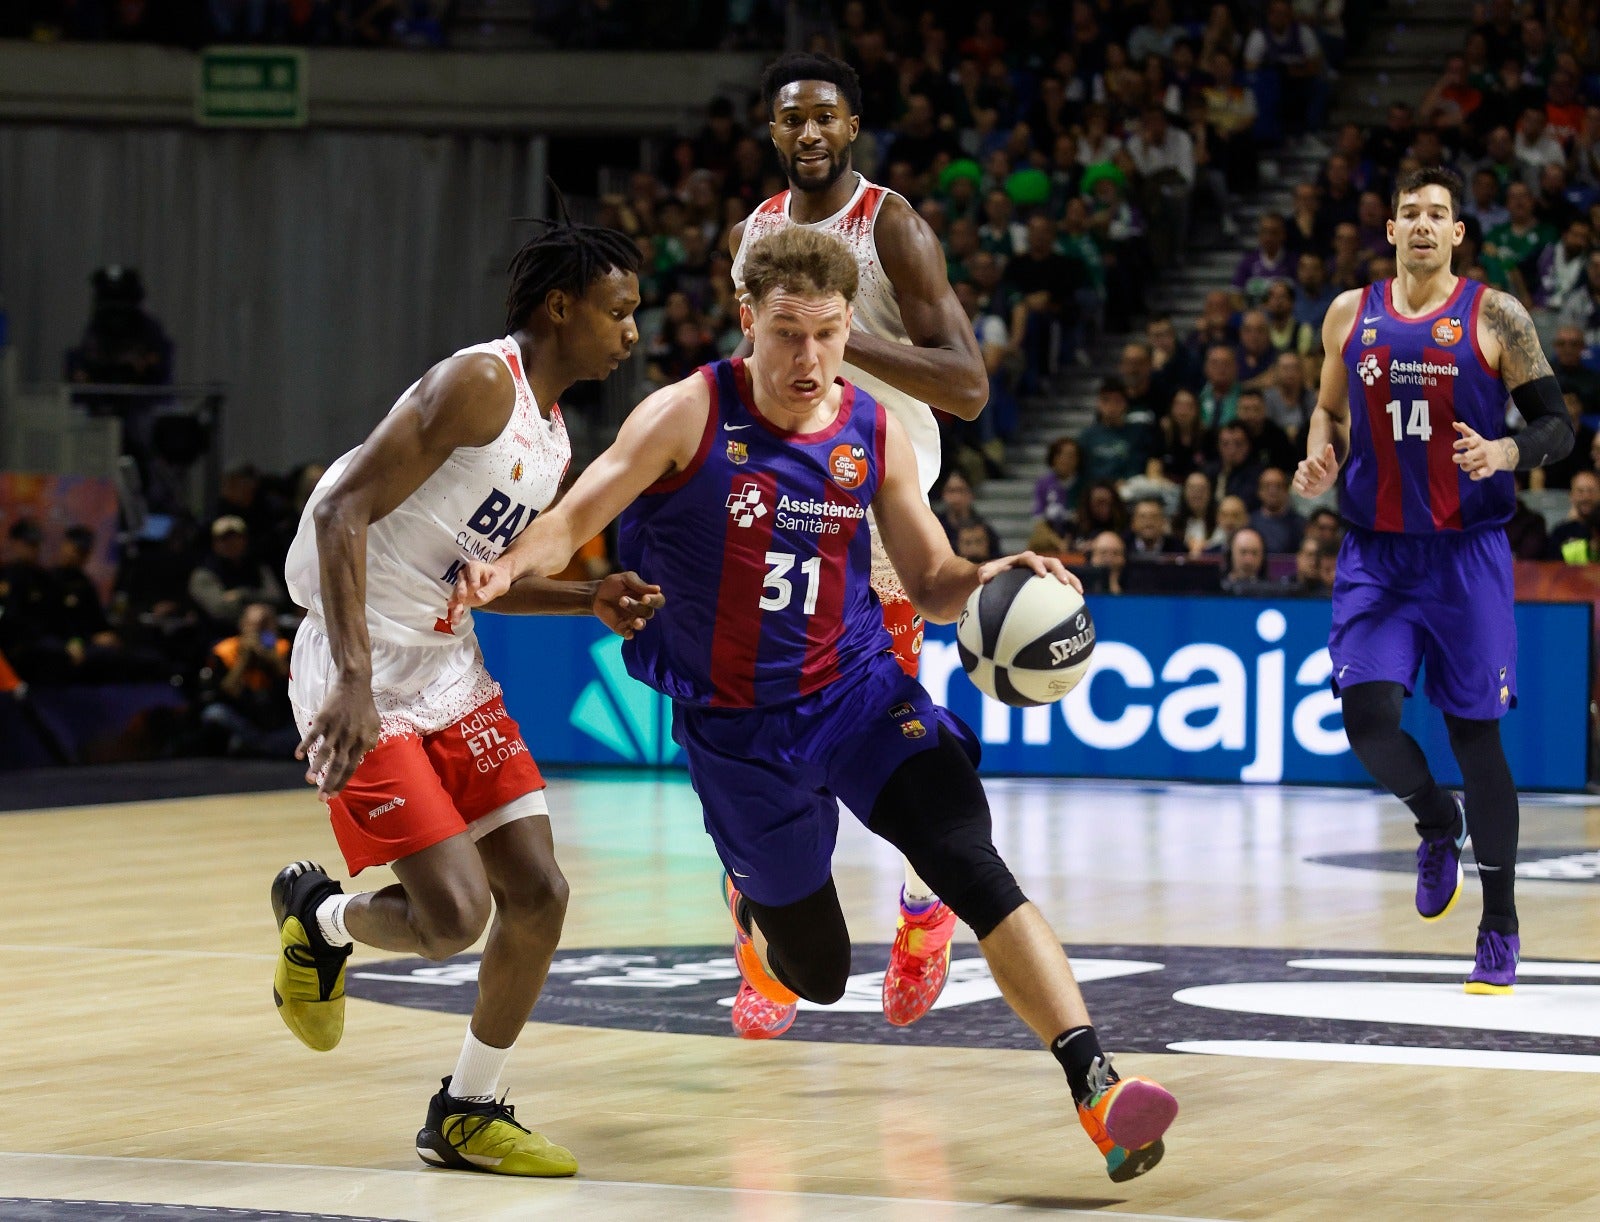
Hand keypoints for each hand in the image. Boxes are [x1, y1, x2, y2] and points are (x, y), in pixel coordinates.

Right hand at [295, 677, 379, 798]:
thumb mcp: (376, 725)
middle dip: (329, 783)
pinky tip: (298, 756)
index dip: (342, 782)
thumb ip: (371, 742)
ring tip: (309, 781)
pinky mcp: (324, 719)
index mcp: (362, 742)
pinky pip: (313, 735)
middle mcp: (349, 738)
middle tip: (321, 798)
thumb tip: (364, 756)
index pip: (352, 767)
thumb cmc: (364, 706)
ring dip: (317, 767)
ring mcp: (336, 729)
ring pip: (326, 752)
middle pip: (339, 765)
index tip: (334, 795)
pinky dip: (305, 745)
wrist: (355, 685)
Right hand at [447, 560, 512, 626]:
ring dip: (455, 603)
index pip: (472, 570)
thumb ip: (489, 590)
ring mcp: (462, 586)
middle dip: (461, 589)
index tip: (474, 586)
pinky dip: (456, 612)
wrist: (496, 582)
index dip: (473, 578)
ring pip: (457, 594)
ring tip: (454, 612)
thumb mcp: (498, 583)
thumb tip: (478, 597)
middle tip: (461, 597)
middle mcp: (465, 575)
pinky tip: (455, 620)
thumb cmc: (498, 578)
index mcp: (475, 567)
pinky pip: (458, 604)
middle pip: (461, 581)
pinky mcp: (461, 597)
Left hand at [593, 570, 665, 638]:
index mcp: (647, 597)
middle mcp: (642, 610)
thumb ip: (639, 584)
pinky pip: (628, 633)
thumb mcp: (626, 579)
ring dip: (639, 623)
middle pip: (648, 612)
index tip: (645, 598)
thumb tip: (657, 589)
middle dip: (637, 606)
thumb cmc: (615, 584)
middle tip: (622, 599)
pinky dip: (630, 634)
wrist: (597, 593)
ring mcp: (633, 620)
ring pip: (641, 624)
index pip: (658, 601)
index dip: (654, 600)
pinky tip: (629, 634)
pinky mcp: (622, 627)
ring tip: (635, 622)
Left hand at [977, 551, 1083, 593]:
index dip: (1037, 565)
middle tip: (1064, 582)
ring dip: (1071, 580)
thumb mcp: (986, 574)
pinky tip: (1077, 606)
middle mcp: (1037, 563)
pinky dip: (1070, 593)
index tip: (1042, 575)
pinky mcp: (1050, 582)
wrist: (1000, 578)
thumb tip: (983, 577)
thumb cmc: (993, 576)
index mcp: (1023, 559)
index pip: (1031, 559)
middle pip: (1052, 563)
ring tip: (1079, 592)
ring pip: (1062, 573)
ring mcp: (1046, 572)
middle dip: (1060, 571)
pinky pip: (1062, 586)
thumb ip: (986, 573)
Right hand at [1294, 443, 1339, 496]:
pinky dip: (1301, 487)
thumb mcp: (1332, 465)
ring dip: (1308, 483)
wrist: (1323, 483)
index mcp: (1310, 460)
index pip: (1310, 462)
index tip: (1324, 475)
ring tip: (1315, 486)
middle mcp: (1302, 466)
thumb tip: (1329, 445)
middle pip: (1304, 471)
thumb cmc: (1328, 473)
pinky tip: (1306, 489)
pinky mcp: (1295, 482)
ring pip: (1299, 477)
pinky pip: (1295, 484)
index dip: (1317, 469)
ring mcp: (1298, 474)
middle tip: (1321, 481)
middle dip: (1314, 478)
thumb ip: (1330, 456)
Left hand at [1452, 421, 1515, 480]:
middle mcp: (1482, 451)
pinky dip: (1473, 475)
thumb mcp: (1474, 436)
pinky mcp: (1488, 470)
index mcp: (1477, 442)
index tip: (1455, 446)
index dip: (1459, 443)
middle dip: (1458, 458)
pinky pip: (1477, 476)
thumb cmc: (1480, 444)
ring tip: (1466, 463)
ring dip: (1464, 466)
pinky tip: (1473, 472)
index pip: (1468, 441)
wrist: (1500, 453)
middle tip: (1455, 457)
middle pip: (1467, 456)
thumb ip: (1464, 430)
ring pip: (1468, 466)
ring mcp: (1485, 461)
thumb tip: (1454, 423)